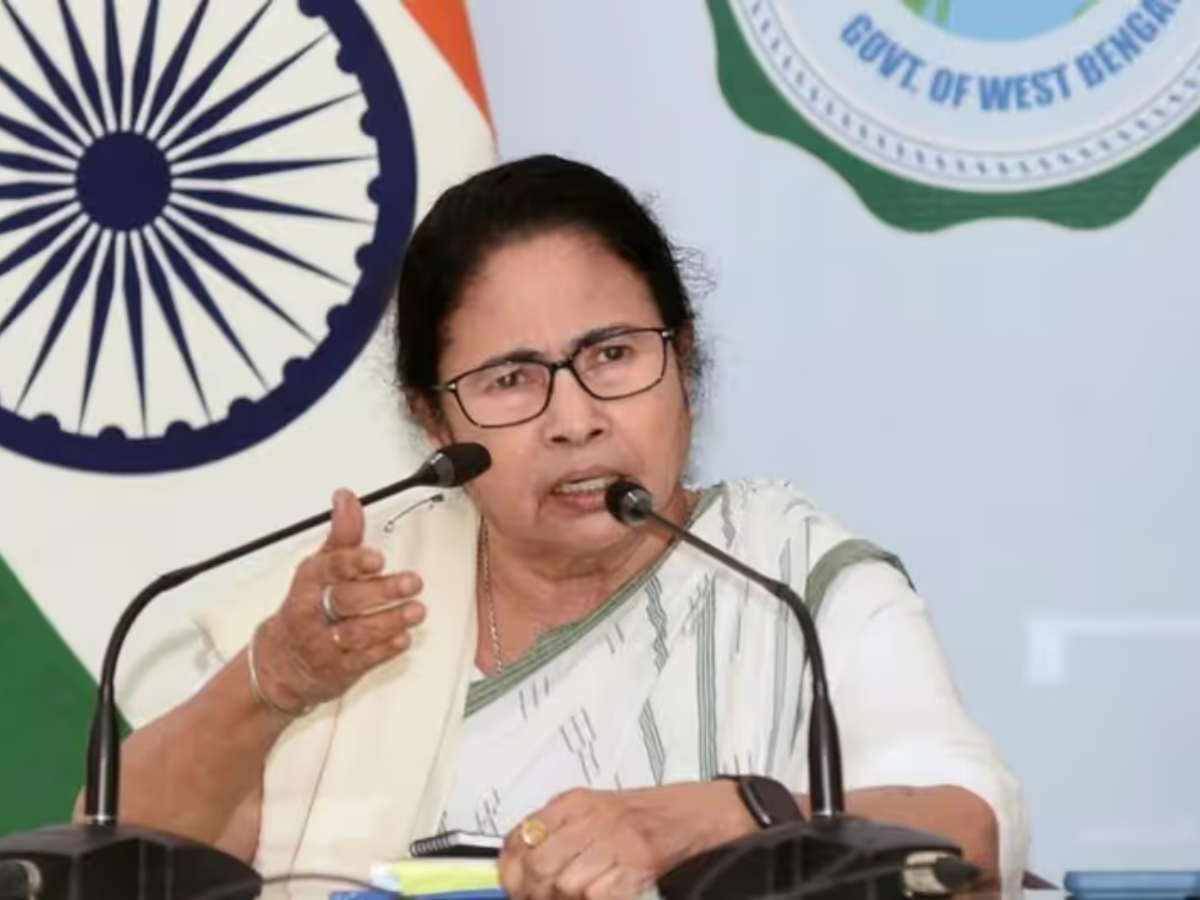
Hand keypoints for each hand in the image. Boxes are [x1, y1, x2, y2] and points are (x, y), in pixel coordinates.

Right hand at [253, 489, 426, 710]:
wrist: (280, 661)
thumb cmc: (305, 607)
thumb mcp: (319, 567)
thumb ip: (342, 535)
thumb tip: (346, 498)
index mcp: (309, 583)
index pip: (329, 569)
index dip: (353, 563)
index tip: (377, 558)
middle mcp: (314, 612)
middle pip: (347, 600)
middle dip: (382, 591)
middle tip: (412, 582)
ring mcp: (324, 643)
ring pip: (357, 633)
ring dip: (390, 621)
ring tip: (416, 610)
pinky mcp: (338, 669)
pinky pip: (362, 660)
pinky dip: (385, 650)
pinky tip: (403, 638)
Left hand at [499, 783, 754, 899]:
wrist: (685, 816)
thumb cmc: (633, 816)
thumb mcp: (587, 809)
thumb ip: (552, 830)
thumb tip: (514, 865)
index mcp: (573, 801)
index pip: (521, 837)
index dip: (510, 871)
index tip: (514, 886)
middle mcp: (590, 817)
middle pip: (540, 866)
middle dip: (536, 892)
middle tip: (543, 898)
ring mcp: (614, 841)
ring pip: (566, 885)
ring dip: (566, 898)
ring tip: (579, 892)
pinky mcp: (635, 865)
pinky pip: (596, 895)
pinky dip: (595, 898)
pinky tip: (602, 891)